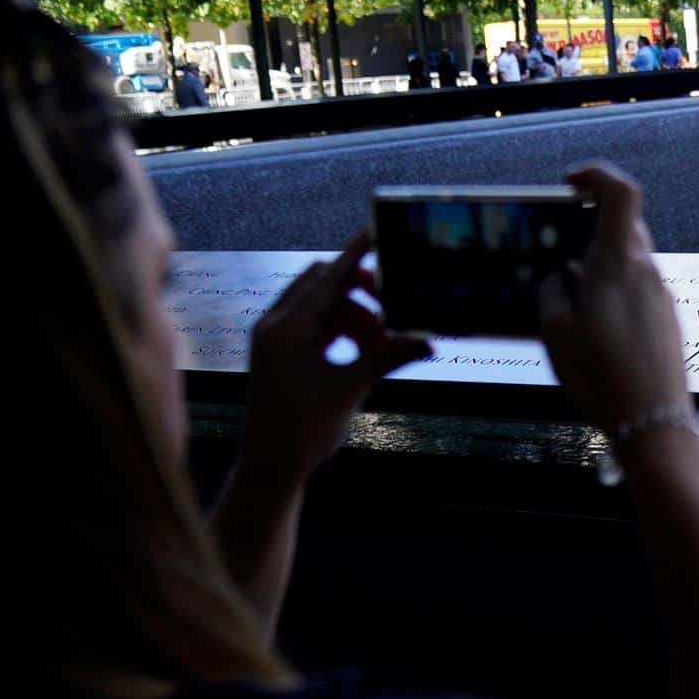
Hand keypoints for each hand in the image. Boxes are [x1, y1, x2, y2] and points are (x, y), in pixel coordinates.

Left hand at [240, 233, 431, 483]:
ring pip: (320, 305)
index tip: (376, 232)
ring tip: (379, 344)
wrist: (269, 466)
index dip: (355, 254)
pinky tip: (360, 352)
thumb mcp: (351, 389)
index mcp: (287, 327)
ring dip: (353, 316)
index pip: (328, 277)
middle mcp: (274, 324)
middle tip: (392, 309)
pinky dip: (339, 331)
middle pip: (322, 284)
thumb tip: (428, 340)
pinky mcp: (278, 352)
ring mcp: (273, 338)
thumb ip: (388, 357)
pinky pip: (313, 325)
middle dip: (359, 292)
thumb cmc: (303, 430)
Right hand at [540, 162, 688, 431]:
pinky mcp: (668, 317)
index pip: (621, 192)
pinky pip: (639, 287)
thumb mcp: (555, 333)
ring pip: (631, 258)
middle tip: (559, 250)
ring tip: (574, 300)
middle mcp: (647, 271)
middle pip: (624, 225)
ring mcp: (662, 294)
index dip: (597, 175)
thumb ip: (553, 291)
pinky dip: (616, 290)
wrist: (654, 423)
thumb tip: (560, 277)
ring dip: (602, 264)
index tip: (570, 184)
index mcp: (618, 263)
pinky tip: (598, 326)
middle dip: (591, 227)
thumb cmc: (602, 378)